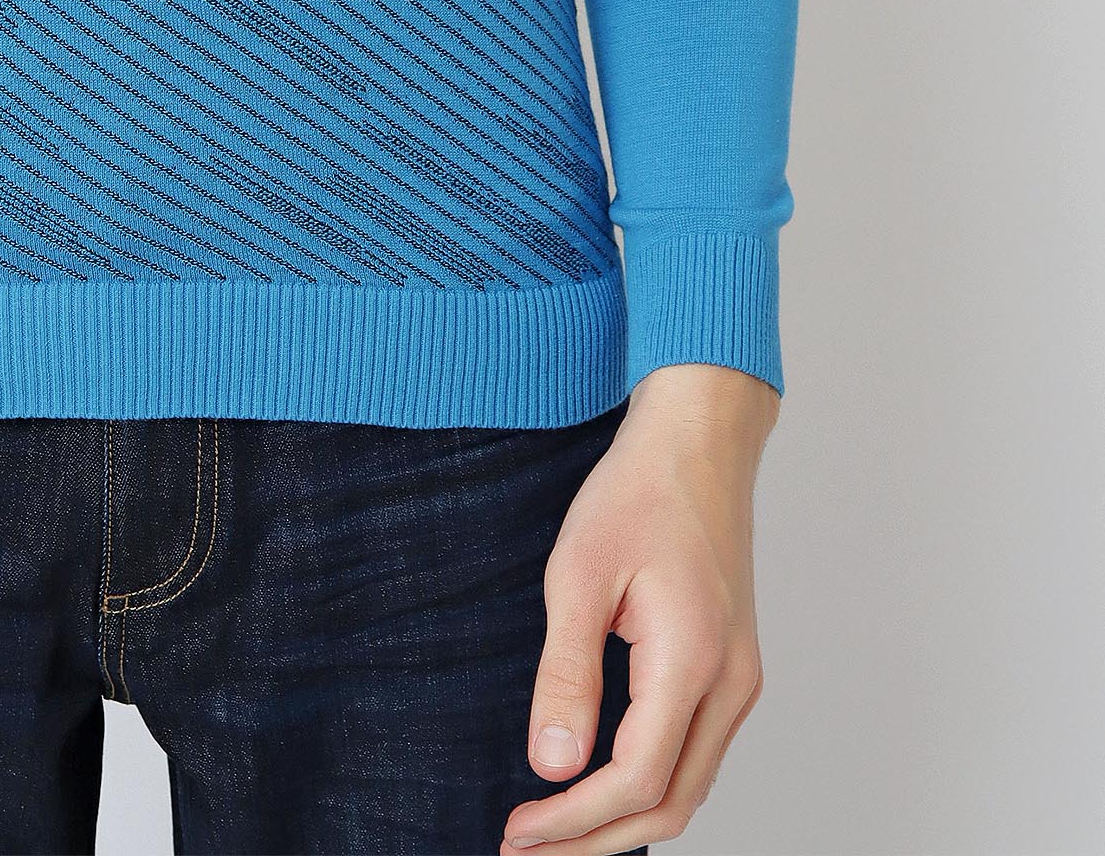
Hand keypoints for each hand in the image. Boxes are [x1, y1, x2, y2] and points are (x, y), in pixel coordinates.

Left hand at [499, 363, 778, 852]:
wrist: (699, 441)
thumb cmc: (637, 492)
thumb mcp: (579, 573)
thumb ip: (567, 673)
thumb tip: (552, 765)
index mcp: (694, 662)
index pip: (636, 782)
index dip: (573, 821)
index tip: (515, 833)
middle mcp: (732, 685)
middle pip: (670, 806)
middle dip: (595, 841)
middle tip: (524, 848)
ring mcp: (741, 680)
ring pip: (688, 788)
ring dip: (621, 821)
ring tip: (552, 830)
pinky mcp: (733, 670)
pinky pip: (695, 755)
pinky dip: (647, 787)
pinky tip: (597, 785)